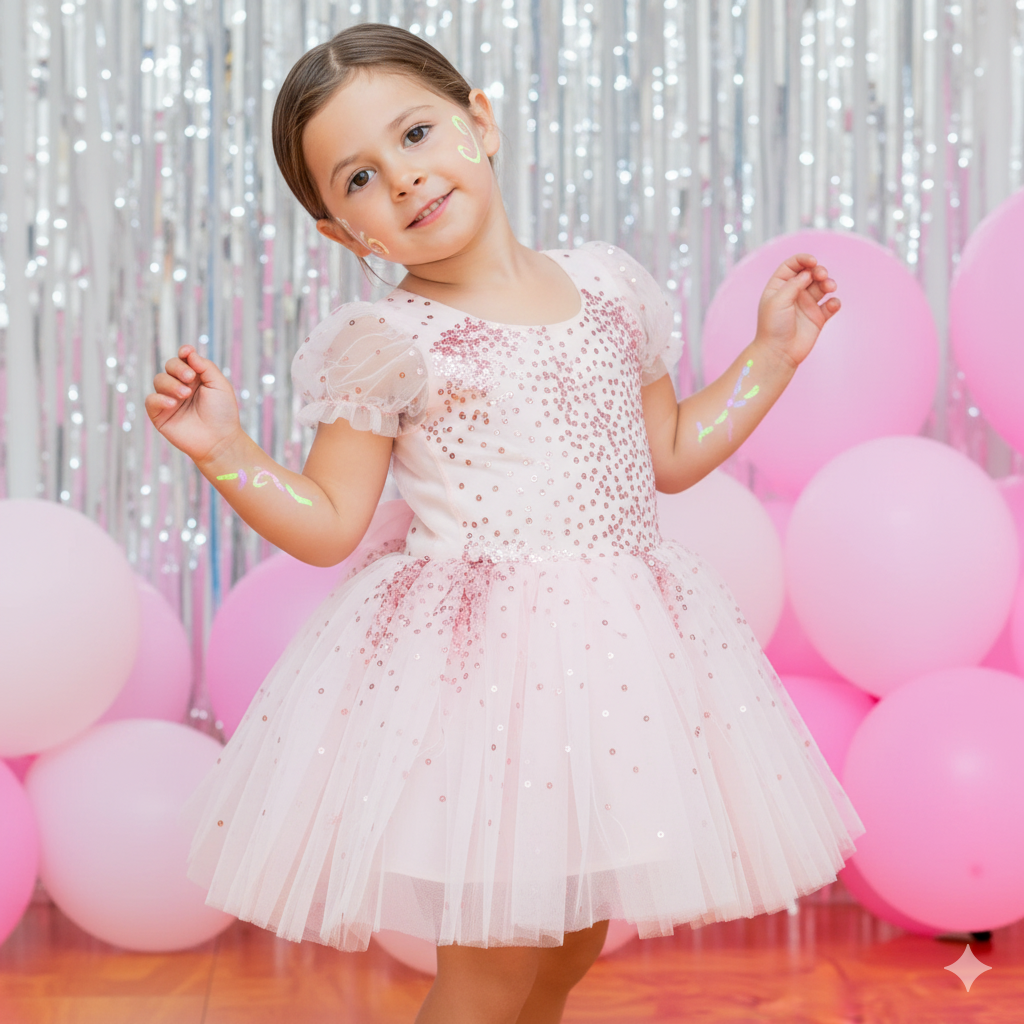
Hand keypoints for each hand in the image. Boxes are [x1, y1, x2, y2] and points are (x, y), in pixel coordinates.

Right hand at [145, 345, 241, 464]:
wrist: (220, 441)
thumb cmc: (223, 413)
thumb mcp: (219, 385)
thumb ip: (205, 367)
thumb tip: (188, 353)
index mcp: (196, 378)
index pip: (184, 360)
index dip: (184, 353)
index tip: (186, 352)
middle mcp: (181, 386)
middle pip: (170, 366)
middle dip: (178, 368)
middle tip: (189, 378)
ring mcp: (169, 400)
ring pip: (159, 380)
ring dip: (171, 384)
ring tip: (185, 394)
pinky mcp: (160, 415)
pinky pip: (151, 400)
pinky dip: (159, 399)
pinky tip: (172, 404)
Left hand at [755, 254, 839, 369]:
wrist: (778, 353)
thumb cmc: (773, 327)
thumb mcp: (779, 300)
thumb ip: (794, 283)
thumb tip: (808, 272)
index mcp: (779, 287)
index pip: (792, 265)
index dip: (803, 259)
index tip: (813, 261)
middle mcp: (794, 293)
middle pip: (810, 273)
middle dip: (819, 270)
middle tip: (822, 276)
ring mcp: (806, 305)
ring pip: (822, 286)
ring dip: (829, 283)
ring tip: (830, 288)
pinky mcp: (818, 317)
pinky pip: (831, 305)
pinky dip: (834, 302)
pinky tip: (832, 306)